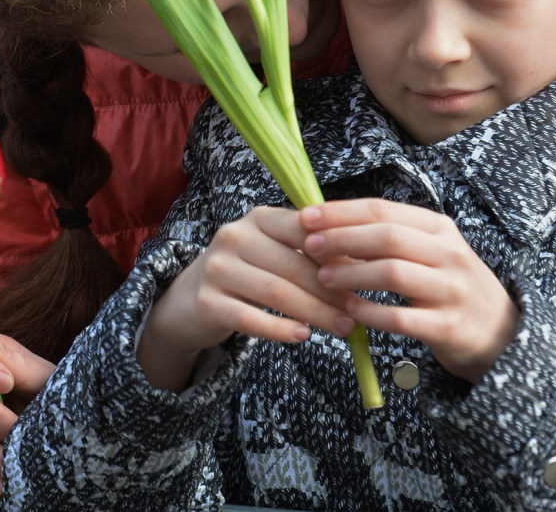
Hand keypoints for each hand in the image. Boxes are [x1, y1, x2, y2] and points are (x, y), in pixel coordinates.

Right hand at [139, 206, 354, 390]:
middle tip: (359, 310)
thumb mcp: (274, 253)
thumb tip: (364, 265)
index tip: (367, 273)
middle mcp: (234, 236)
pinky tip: (304, 336)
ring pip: (276, 293)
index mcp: (259, 218)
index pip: (305, 229)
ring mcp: (217, 268)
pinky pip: (250, 318)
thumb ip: (310, 253)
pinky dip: (280, 329)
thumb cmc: (246, 275)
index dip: (338, 251)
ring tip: (343, 327)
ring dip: (315, 312)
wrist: (187, 303)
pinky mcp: (206, 301)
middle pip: (294, 265)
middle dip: (331, 290)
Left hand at [300, 199, 518, 384]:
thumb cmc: (451, 287)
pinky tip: (349, 310)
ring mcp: (451, 290)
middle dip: (342, 238)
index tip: (307, 216)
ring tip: (322, 277)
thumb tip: (332, 225)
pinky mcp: (448, 326)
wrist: (501, 333)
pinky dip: (371, 312)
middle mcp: (449, 253)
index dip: (342, 212)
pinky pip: (401, 317)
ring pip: (393, 273)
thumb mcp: (433, 252)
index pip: (384, 209)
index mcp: (440, 228)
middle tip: (309, 245)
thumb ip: (393, 238)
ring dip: (351, 274)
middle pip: (387, 236)